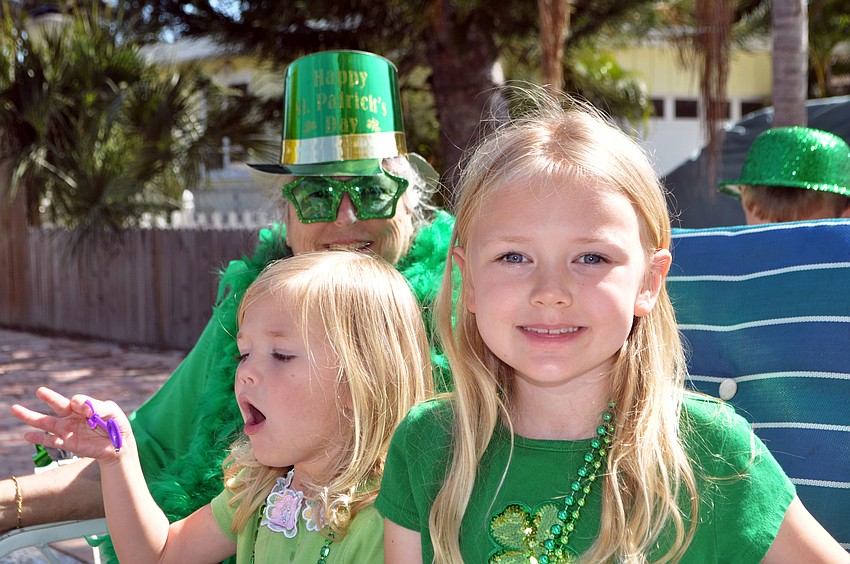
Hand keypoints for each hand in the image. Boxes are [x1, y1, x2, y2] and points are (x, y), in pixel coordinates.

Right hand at [10, 387, 129, 463]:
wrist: (119, 446)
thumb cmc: (116, 425)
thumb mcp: (111, 411)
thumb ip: (96, 405)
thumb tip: (77, 404)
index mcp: (83, 407)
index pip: (75, 401)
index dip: (80, 404)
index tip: (89, 411)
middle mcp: (73, 417)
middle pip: (56, 406)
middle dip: (48, 397)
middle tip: (38, 390)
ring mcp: (68, 430)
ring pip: (47, 422)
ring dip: (32, 417)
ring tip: (16, 409)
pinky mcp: (67, 444)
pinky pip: (50, 440)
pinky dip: (39, 438)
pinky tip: (28, 435)